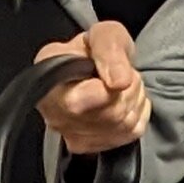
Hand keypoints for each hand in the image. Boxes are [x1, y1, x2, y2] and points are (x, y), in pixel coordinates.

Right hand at [37, 24, 150, 154]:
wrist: (90, 69)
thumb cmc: (92, 51)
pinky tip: (122, 101)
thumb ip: (109, 49)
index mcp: (47, 79)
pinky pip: (131, 132)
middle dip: (129, 87)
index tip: (116, 75)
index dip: (108, 88)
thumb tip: (119, 82)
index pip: (80, 102)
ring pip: (123, 123)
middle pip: (111, 112)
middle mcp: (53, 115)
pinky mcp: (92, 148)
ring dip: (134, 99)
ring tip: (119, 86)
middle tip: (118, 74)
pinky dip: (136, 113)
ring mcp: (72, 136)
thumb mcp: (103, 34)